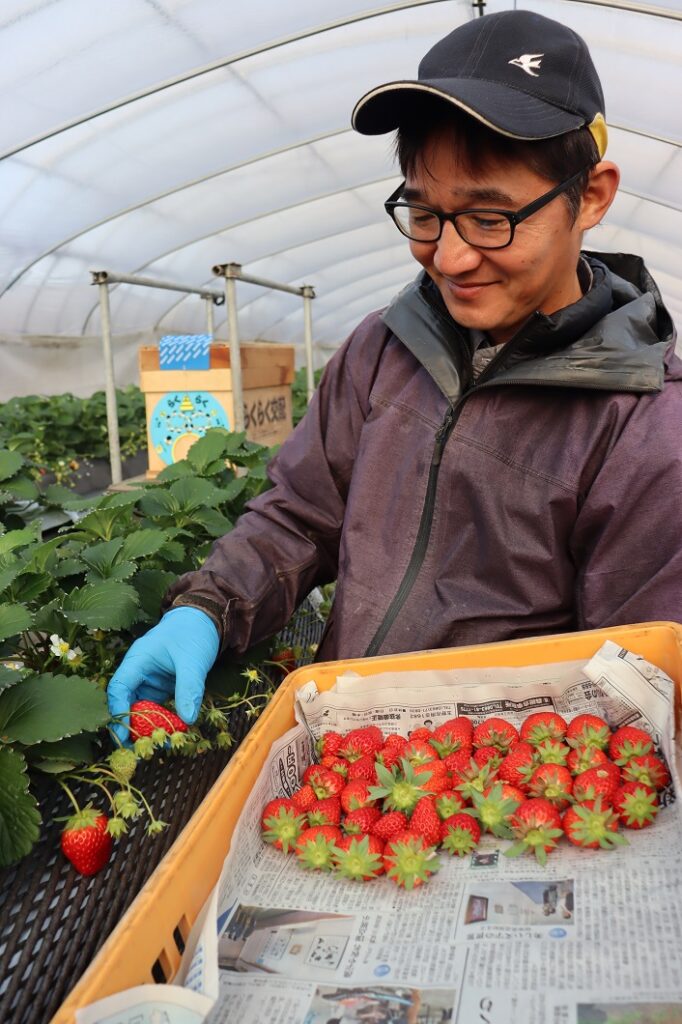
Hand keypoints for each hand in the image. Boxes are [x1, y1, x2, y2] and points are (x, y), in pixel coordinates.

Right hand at [107, 607, 219, 743]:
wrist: (207, 619)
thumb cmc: (194, 632)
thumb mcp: (193, 660)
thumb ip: (189, 688)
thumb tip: (187, 720)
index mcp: (138, 659)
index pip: (119, 688)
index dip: (118, 712)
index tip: (124, 735)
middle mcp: (140, 671)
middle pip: (127, 702)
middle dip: (131, 726)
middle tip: (138, 750)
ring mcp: (151, 680)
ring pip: (142, 708)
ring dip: (147, 727)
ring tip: (156, 746)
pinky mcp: (162, 686)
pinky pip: (157, 707)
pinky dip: (161, 721)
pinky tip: (169, 735)